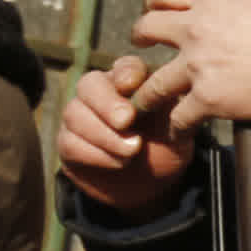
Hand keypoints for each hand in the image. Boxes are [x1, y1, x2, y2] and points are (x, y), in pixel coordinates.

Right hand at [57, 54, 204, 217]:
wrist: (151, 184)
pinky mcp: (69, 143)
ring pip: (75, 113)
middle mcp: (101, 93)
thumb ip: (174, 114)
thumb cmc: (166, 147)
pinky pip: (70, 143)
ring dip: (104, 134)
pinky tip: (118, 162)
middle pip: (89, 84)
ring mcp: (80, 117)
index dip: (126, 73)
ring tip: (132, 150)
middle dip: (106, 102)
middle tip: (126, 120)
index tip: (132, 84)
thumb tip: (181, 98)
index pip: (124, 67)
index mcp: (132, 82)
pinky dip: (95, 154)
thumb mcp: (178, 131)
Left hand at [125, 0, 250, 127]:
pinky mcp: (207, 99)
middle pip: (147, 29)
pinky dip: (178, 125)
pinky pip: (180, 117)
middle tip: (142, 42)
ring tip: (146, 98)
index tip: (155, 6)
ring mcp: (197, 67)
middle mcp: (196, 30)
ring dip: (148, 91)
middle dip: (141, 35)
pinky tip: (180, 128)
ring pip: (154, 82)